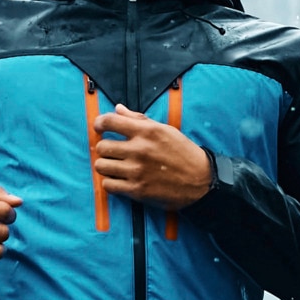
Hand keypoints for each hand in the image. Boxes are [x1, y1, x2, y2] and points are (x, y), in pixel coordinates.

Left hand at [92, 108, 212, 207]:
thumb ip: (139, 119)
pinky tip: (119, 180)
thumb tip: (118, 109)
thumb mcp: (165, 130)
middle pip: (102, 146)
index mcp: (147, 131)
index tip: (99, 128)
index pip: (110, 121)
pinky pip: (108, 185)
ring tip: (115, 166)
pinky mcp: (137, 190)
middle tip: (112, 152)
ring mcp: (137, 171)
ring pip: (101, 166)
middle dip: (104, 148)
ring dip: (106, 166)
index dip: (99, 123)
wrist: (200, 181)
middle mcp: (140, 150)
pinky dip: (111, 183)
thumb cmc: (183, 153)